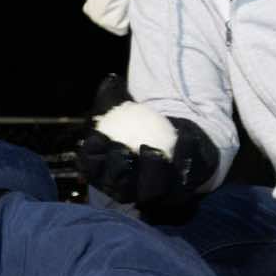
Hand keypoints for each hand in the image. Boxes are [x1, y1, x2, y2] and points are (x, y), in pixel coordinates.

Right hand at [75, 89, 217, 208]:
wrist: (177, 137)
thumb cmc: (140, 125)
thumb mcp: (123, 109)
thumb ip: (114, 97)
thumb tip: (112, 80)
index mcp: (105, 173)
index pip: (91, 170)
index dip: (92, 159)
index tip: (99, 139)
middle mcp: (128, 191)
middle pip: (119, 187)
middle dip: (118, 170)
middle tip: (123, 149)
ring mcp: (156, 195)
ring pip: (151, 192)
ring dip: (149, 172)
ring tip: (150, 149)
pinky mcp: (183, 192)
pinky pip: (183, 182)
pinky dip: (181, 159)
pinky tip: (181, 139)